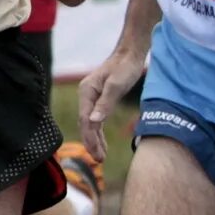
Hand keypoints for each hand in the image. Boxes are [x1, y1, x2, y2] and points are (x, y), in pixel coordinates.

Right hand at [78, 40, 147, 157]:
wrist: (130, 54)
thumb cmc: (124, 67)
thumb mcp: (117, 85)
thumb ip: (105, 104)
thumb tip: (94, 122)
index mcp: (86, 92)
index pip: (85, 119)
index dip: (90, 137)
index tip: (96, 152)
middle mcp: (86, 95)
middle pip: (86, 124)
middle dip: (91, 143)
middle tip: (99, 160)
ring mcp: (91, 98)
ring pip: (90, 123)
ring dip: (95, 140)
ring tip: (100, 157)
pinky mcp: (99, 99)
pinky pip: (96, 119)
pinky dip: (98, 132)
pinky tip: (102, 144)